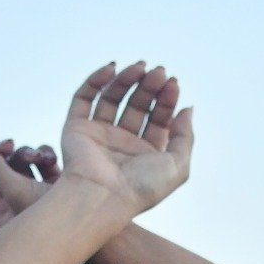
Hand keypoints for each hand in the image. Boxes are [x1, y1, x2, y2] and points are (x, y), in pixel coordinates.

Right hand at [0, 60, 192, 231]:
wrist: (101, 197)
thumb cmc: (140, 188)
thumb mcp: (178, 166)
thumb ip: (186, 137)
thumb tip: (187, 109)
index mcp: (145, 155)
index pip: (158, 119)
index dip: (167, 100)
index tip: (173, 83)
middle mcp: (122, 144)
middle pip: (138, 106)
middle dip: (150, 87)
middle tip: (159, 72)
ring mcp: (98, 135)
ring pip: (113, 98)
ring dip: (127, 79)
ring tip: (140, 67)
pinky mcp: (76, 128)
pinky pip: (84, 98)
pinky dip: (96, 80)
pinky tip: (113, 68)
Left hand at [0, 136, 60, 234]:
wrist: (98, 228)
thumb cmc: (56, 221)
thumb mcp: (17, 191)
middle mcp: (12, 209)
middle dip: (1, 153)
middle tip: (10, 143)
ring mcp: (33, 197)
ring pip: (18, 164)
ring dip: (26, 152)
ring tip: (40, 156)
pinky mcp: (52, 188)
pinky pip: (39, 164)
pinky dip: (42, 155)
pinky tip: (51, 158)